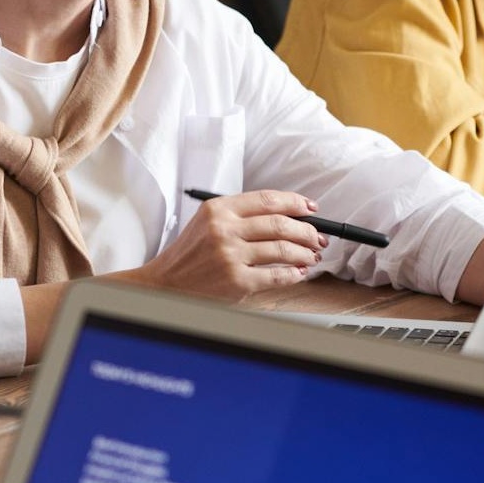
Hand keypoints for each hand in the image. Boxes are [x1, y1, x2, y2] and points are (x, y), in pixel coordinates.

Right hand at [124, 190, 326, 299]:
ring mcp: (231, 256)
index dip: (295, 203)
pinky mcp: (237, 281)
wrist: (166, 282)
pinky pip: (276, 276)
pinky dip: (294, 274)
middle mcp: (224, 229)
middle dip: (307, 231)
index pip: (268, 199)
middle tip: (318, 237)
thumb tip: (286, 217)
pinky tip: (299, 273)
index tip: (311, 209)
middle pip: (280, 224)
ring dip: (304, 253)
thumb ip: (241, 215)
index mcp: (219, 209)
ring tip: (312, 256)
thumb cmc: (191, 253)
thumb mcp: (208, 222)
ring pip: (283, 250)